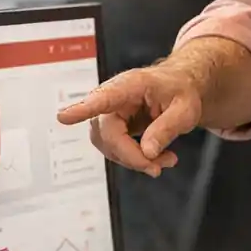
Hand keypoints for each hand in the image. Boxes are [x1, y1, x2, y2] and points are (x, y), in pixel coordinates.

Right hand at [55, 62, 203, 174]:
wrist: (179, 86)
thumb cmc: (181, 91)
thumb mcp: (186, 108)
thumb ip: (167, 128)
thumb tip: (147, 152)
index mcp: (131, 85)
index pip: (104, 97)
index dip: (83, 108)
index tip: (64, 117)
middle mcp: (114, 97)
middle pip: (108, 133)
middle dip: (131, 156)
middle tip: (157, 166)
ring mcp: (109, 113)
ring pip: (108, 145)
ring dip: (134, 160)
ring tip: (164, 160)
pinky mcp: (111, 127)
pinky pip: (114, 149)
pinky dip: (134, 159)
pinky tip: (155, 158)